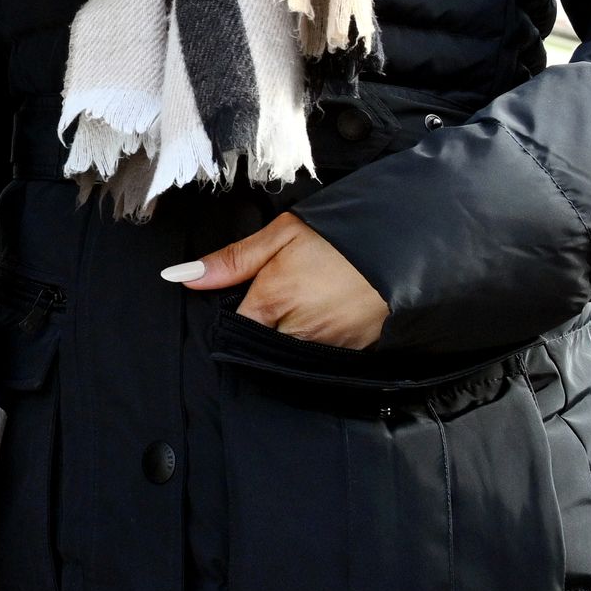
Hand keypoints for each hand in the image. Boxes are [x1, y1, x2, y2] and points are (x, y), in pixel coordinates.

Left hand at [163, 213, 385, 347]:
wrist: (408, 247)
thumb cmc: (342, 236)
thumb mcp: (283, 234)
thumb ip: (233, 260)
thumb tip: (183, 276)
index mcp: (272, 302)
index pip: (233, 328)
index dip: (233, 316)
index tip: (242, 301)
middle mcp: (296, 332)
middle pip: (261, 344)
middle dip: (262, 328)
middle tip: (280, 298)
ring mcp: (328, 346)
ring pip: (291, 353)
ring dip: (290, 336)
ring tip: (306, 304)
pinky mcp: (355, 352)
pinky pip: (323, 356)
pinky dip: (319, 341)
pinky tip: (328, 315)